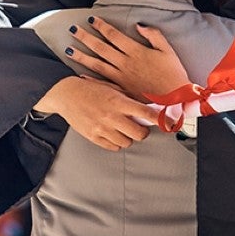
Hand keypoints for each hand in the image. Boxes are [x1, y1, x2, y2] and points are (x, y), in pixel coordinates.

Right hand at [34, 76, 160, 150]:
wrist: (66, 94)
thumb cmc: (91, 89)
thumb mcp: (112, 88)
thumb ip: (128, 99)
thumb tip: (147, 108)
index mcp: (118, 102)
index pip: (145, 113)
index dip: (159, 120)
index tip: (168, 123)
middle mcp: (112, 116)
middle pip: (139, 134)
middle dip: (143, 131)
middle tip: (140, 127)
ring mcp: (102, 129)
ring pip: (127, 142)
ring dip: (129, 137)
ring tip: (123, 129)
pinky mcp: (93, 137)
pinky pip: (113, 147)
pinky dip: (116, 142)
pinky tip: (113, 133)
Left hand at [66, 17, 190, 99]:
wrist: (176, 100)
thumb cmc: (173, 74)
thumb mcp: (167, 50)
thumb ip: (153, 35)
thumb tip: (139, 25)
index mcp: (136, 51)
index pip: (114, 35)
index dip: (101, 26)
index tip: (90, 19)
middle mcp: (125, 63)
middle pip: (101, 48)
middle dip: (85, 37)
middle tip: (72, 29)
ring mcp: (121, 78)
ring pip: (97, 65)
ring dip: (82, 56)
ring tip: (68, 49)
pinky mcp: (121, 91)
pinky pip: (103, 84)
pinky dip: (91, 79)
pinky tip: (80, 75)